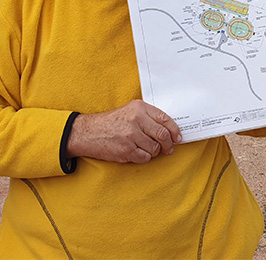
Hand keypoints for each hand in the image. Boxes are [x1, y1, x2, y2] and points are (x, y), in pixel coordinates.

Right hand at [66, 100, 181, 163]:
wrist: (87, 132)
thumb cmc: (111, 123)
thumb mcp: (130, 111)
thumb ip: (148, 117)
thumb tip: (170, 130)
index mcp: (139, 108)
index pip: (165, 119)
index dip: (175, 130)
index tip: (178, 138)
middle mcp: (136, 120)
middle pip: (163, 135)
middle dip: (168, 144)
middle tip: (168, 149)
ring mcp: (130, 136)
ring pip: (155, 148)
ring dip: (155, 152)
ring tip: (148, 149)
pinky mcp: (125, 150)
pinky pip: (145, 157)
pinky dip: (145, 158)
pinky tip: (138, 153)